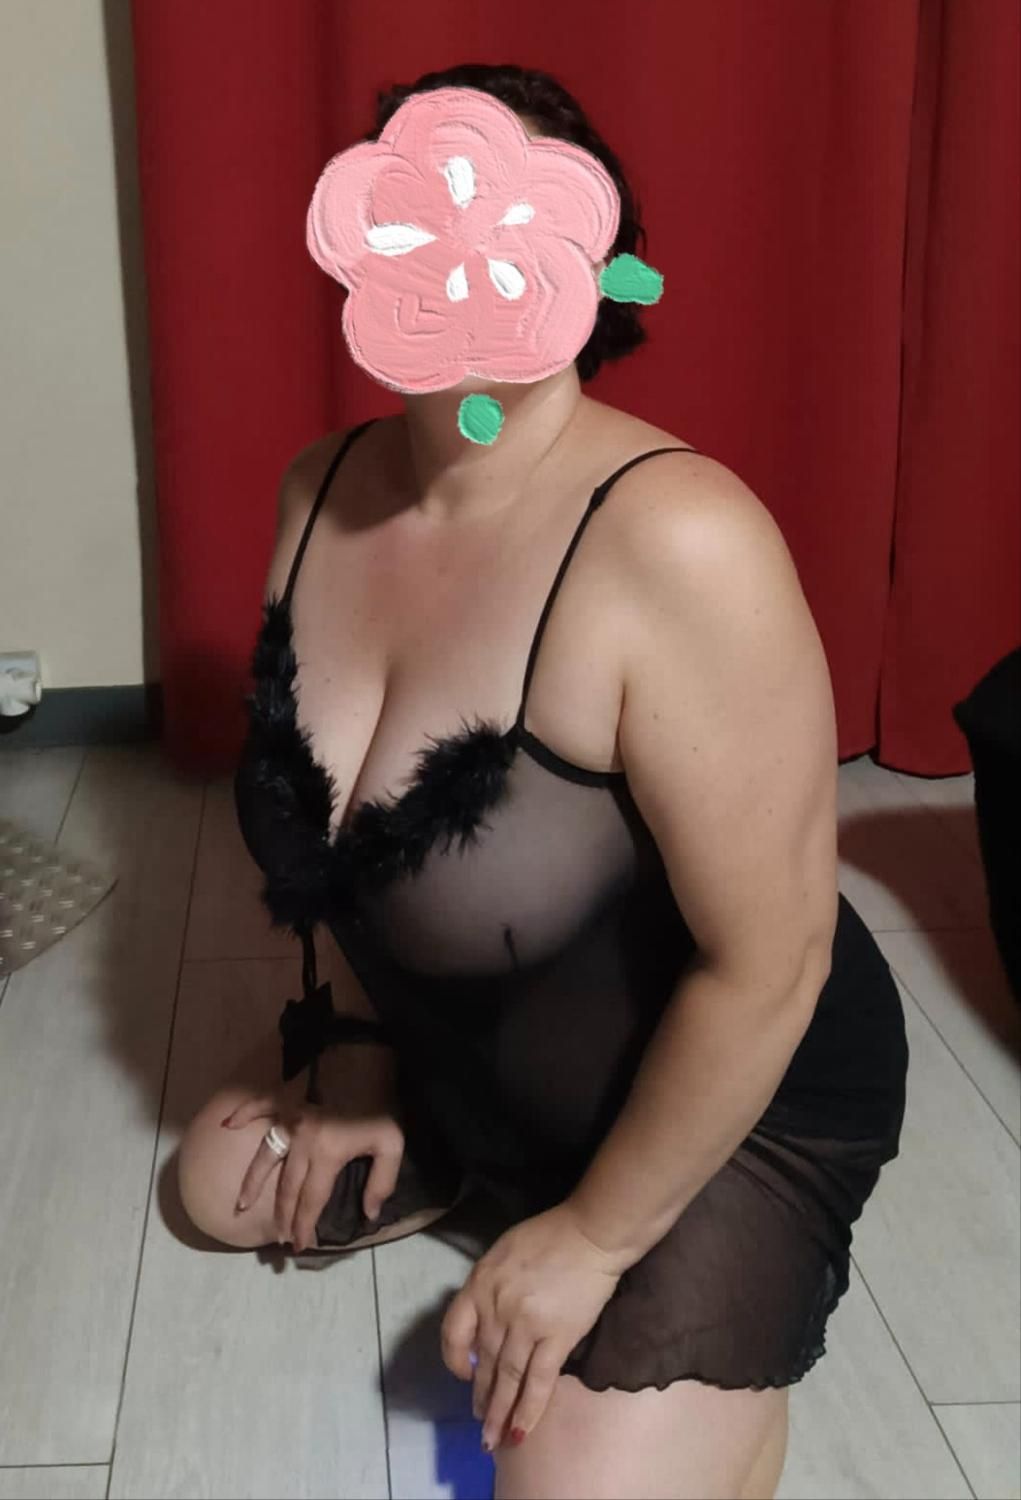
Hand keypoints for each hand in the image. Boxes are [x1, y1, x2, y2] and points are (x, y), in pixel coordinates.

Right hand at [222, 1089, 404, 1252]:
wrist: (370, 1070)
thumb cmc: (380, 1110)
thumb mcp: (392, 1146)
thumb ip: (382, 1182)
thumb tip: (369, 1214)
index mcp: (327, 1153)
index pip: (311, 1199)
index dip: (304, 1225)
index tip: (298, 1246)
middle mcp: (303, 1140)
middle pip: (288, 1187)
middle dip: (282, 1216)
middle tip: (278, 1237)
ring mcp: (291, 1119)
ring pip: (266, 1156)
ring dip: (253, 1182)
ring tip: (242, 1205)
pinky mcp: (287, 1101)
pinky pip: (260, 1106)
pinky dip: (243, 1113)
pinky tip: (227, 1124)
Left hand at [440, 1202, 623, 1452]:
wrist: (591, 1233)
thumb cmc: (549, 1237)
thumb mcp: (502, 1254)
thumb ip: (488, 1287)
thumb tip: (484, 1324)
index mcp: (480, 1284)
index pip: (453, 1330)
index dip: (455, 1358)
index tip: (464, 1373)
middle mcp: (496, 1308)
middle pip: (484, 1362)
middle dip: (480, 1397)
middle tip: (479, 1423)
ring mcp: (525, 1325)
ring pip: (507, 1378)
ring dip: (498, 1413)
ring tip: (492, 1440)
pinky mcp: (556, 1338)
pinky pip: (538, 1382)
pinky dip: (527, 1410)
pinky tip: (519, 1432)